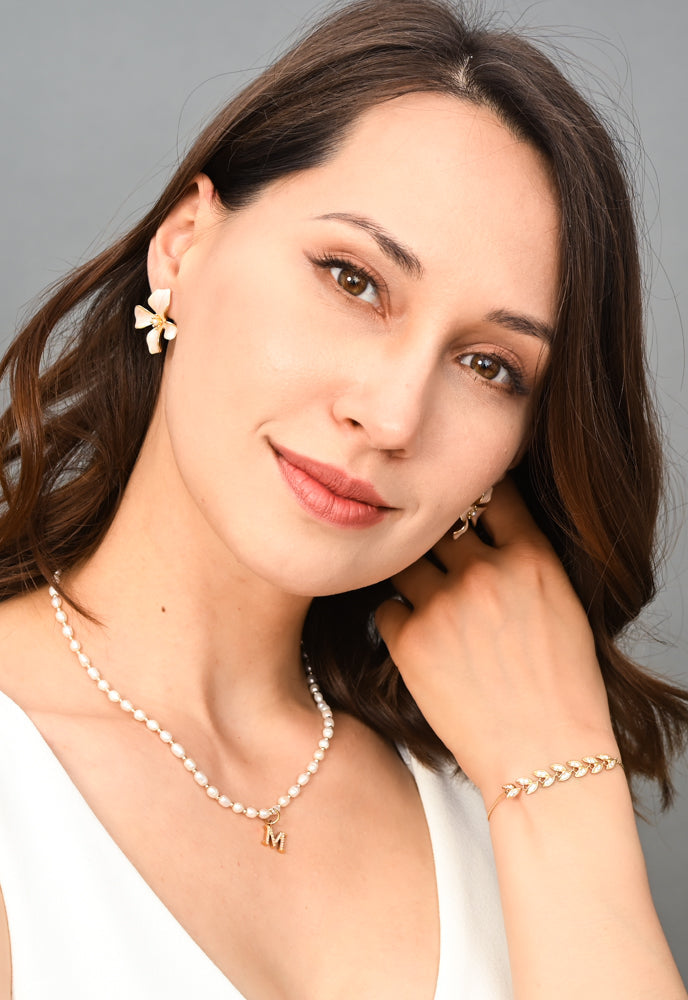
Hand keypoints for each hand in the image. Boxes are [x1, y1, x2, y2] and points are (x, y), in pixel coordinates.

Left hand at [375, 478, 617, 800]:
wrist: (545, 758)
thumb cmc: (563, 688)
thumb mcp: (563, 606)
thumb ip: (525, 560)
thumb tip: (485, 528)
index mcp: (532, 558)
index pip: (491, 492)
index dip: (474, 498)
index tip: (463, 509)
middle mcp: (485, 572)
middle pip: (440, 526)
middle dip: (438, 541)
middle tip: (438, 562)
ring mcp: (443, 604)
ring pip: (406, 562)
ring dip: (412, 577)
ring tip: (428, 605)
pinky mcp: (409, 641)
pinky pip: (385, 607)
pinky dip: (397, 619)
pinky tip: (420, 642)